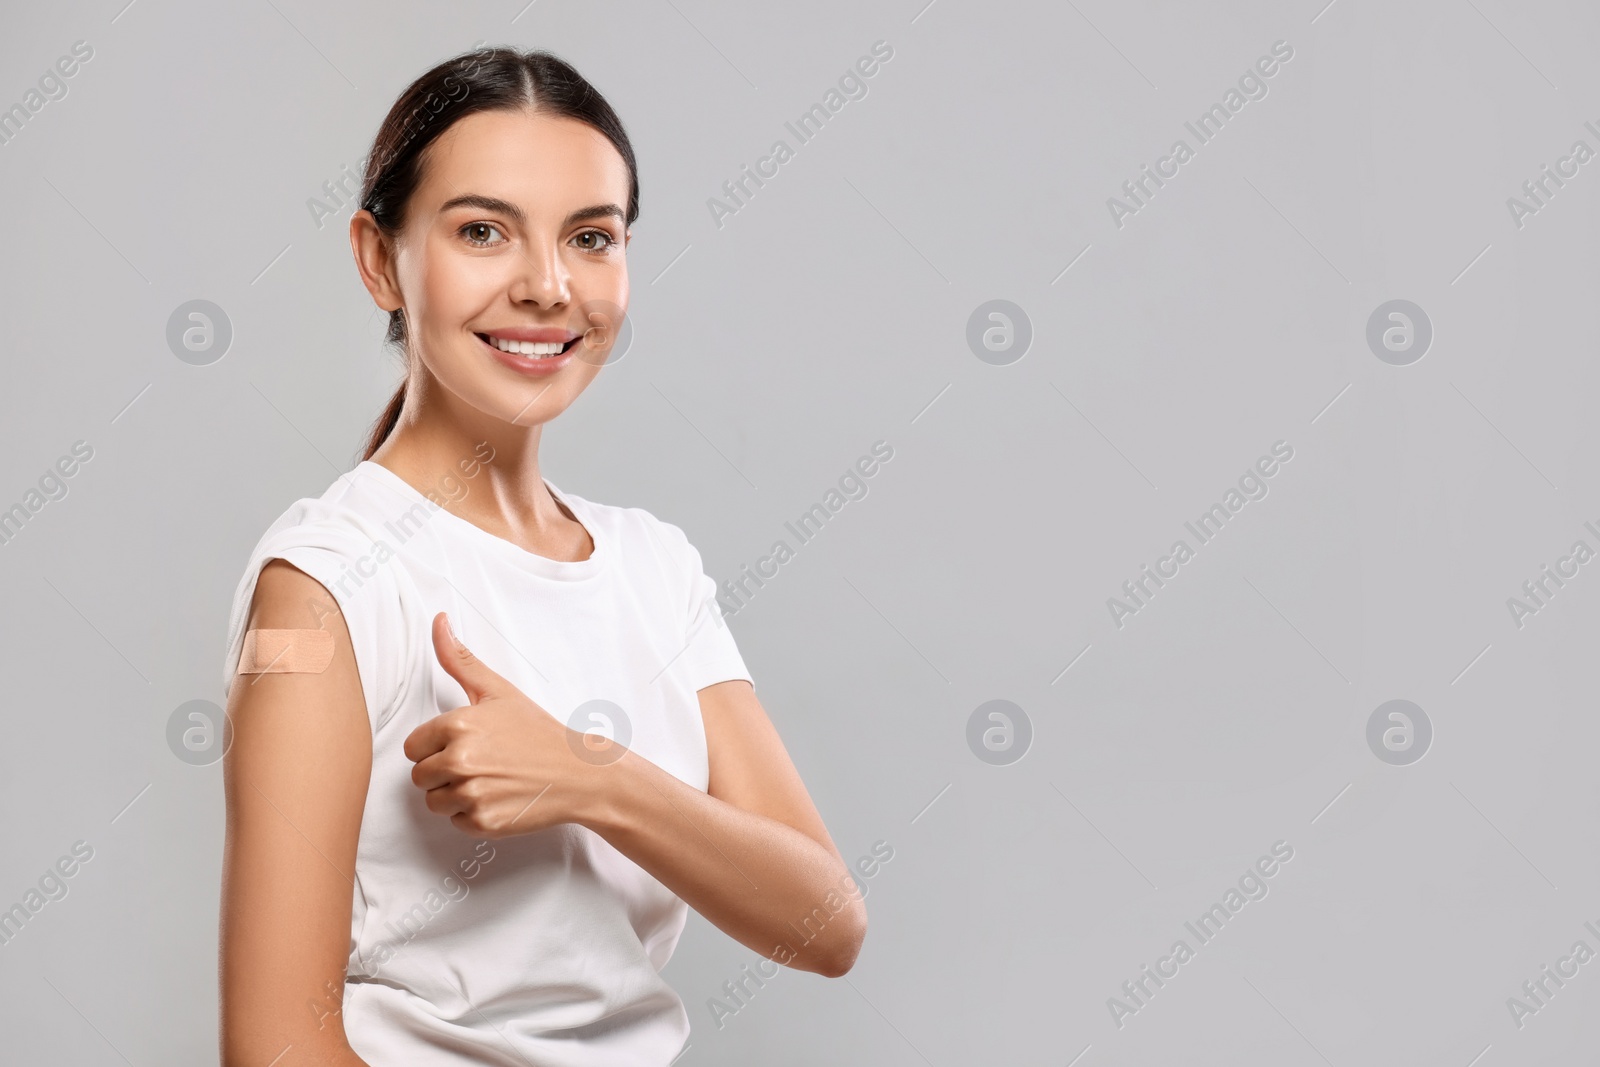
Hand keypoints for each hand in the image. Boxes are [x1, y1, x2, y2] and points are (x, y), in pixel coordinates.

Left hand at [403, 612, 608, 837]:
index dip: (436, 746)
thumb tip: (438, 621)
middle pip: (420, 776)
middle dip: (444, 772)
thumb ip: (460, 659)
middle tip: (481, 762)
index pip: (413, 748)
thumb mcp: (498, 691)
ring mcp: (472, 794)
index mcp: (457, 726)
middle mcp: (461, 761)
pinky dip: (473, 815)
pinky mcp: (483, 822)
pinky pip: (455, 822)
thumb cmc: (537, 731)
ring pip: (434, 801)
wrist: (578, 772)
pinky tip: (498, 797)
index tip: (464, 743)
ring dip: (455, 795)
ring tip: (489, 779)